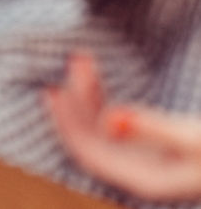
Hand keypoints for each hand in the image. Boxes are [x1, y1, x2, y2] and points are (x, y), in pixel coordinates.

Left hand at [45, 50, 200, 201]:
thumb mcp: (196, 136)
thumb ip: (154, 128)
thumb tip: (112, 121)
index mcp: (148, 181)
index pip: (90, 154)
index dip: (67, 124)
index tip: (53, 89)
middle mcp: (144, 175)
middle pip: (92, 140)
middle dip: (77, 102)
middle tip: (74, 61)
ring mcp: (151, 161)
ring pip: (103, 130)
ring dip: (89, 96)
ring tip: (82, 59)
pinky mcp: (160, 148)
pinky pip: (118, 125)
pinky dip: (106, 100)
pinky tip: (96, 76)